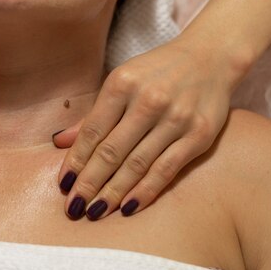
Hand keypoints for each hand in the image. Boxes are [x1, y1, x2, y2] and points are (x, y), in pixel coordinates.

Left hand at [54, 35, 238, 219]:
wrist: (211, 57)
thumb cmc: (157, 72)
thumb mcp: (122, 82)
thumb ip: (93, 114)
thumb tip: (59, 141)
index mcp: (122, 84)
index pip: (92, 130)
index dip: (76, 160)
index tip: (63, 185)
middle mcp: (148, 100)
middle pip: (111, 151)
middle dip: (89, 182)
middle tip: (73, 208)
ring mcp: (176, 118)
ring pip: (137, 164)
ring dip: (113, 192)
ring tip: (95, 212)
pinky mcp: (199, 135)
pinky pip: (167, 169)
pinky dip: (145, 191)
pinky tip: (128, 208)